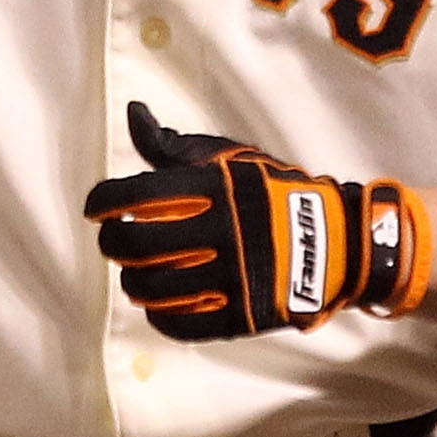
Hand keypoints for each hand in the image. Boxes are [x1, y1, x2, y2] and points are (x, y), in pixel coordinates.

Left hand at [84, 101, 428, 338]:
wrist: (339, 239)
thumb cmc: (270, 191)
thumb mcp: (227, 158)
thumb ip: (172, 145)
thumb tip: (133, 112)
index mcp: (214, 189)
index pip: (134, 196)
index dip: (102, 203)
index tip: (98, 210)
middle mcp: (221, 232)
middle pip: (135, 246)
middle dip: (113, 243)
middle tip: (116, 240)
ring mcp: (234, 277)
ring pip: (151, 288)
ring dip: (132, 280)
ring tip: (136, 272)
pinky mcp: (245, 315)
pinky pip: (182, 324)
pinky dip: (159, 315)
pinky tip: (158, 302)